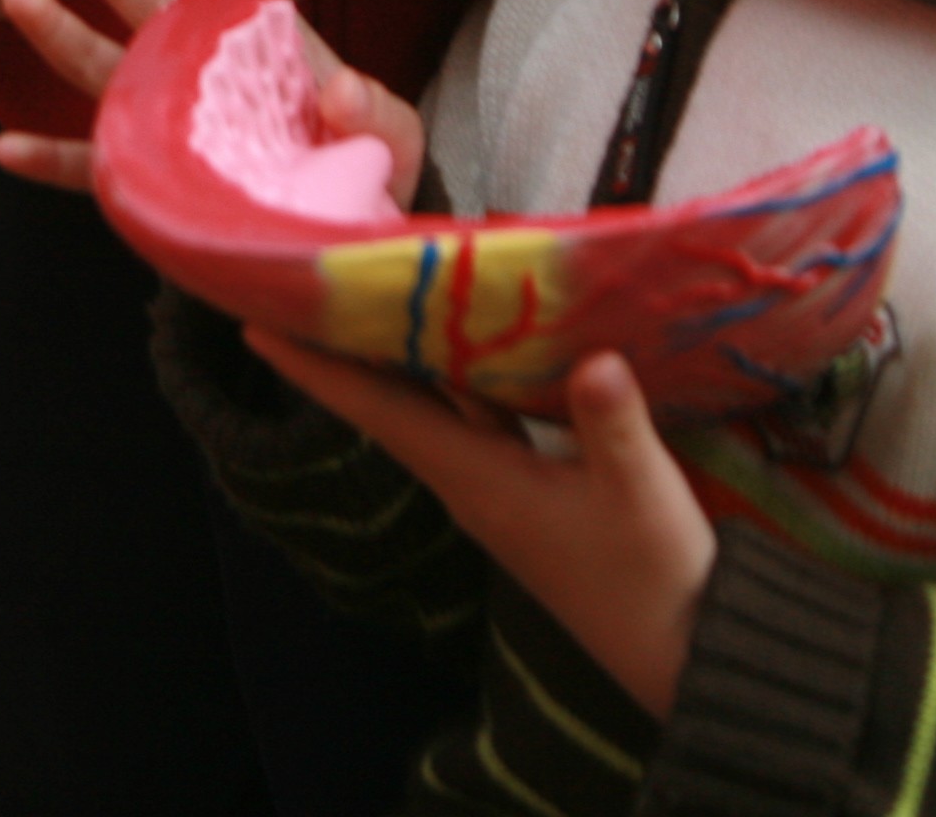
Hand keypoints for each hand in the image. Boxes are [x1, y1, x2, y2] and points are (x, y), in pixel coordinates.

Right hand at [0, 0, 423, 199]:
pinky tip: (4, 147)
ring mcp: (169, 117)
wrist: (351, 229)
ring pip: (103, 63)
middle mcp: (201, 64)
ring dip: (56, 29)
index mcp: (260, 38)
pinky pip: (94, 168)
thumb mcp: (389, 136)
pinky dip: (49, 161)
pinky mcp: (152, 181)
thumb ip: (372, 114)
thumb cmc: (369, 165)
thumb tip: (344, 90)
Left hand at [253, 339, 712, 718]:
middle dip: (343, 347)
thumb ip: (614, 427)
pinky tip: (462, 338)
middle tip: (302, 283)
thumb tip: (594, 359)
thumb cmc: (654, 577)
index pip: (379, 413)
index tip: (254, 326)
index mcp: (476, 480)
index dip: (316, 370)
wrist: (681, 652)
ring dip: (396, 356)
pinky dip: (458, 376)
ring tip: (363, 293)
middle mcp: (470, 481)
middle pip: (389, 403)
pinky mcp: (528, 492)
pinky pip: (475, 419)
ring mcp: (496, 488)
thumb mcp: (642, 496)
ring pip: (431, 408)